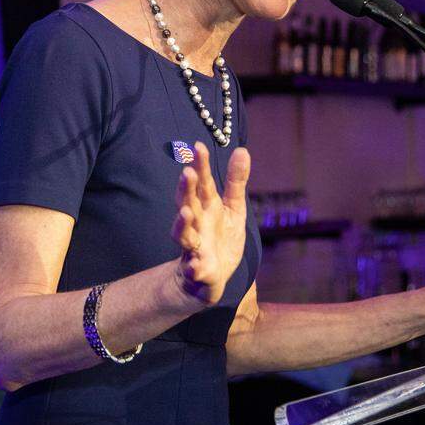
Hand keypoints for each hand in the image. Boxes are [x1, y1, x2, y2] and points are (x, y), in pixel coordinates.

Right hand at [169, 141, 250, 304]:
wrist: (210, 277)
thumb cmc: (220, 238)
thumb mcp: (234, 208)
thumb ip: (236, 182)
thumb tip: (242, 150)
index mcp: (206, 207)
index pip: (202, 183)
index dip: (200, 166)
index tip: (198, 147)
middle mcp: (197, 224)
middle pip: (187, 204)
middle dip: (186, 189)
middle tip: (187, 172)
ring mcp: (195, 247)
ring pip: (184, 235)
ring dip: (182, 225)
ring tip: (186, 213)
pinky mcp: (198, 270)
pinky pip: (193, 269)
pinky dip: (192, 268)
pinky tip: (195, 266)